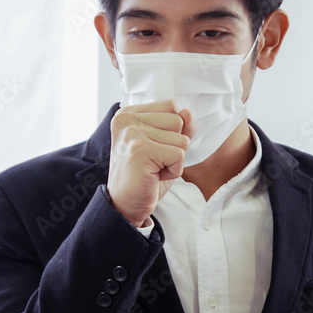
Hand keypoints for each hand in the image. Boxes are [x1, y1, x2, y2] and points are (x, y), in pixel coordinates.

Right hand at [107, 100, 195, 227]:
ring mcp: (133, 134)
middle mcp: (127, 120)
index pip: (171, 106)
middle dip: (174, 146)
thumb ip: (178, 128)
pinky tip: (154, 176)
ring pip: (181, 139)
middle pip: (178, 121)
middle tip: (153, 161)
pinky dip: (173, 171)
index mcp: (129, 114)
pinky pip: (179, 155)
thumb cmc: (144, 176)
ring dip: (174, 160)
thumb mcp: (164, 146)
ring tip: (153, 169)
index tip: (152, 149)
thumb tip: (188, 112)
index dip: (171, 132)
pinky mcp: (141, 150)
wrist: (124, 205)